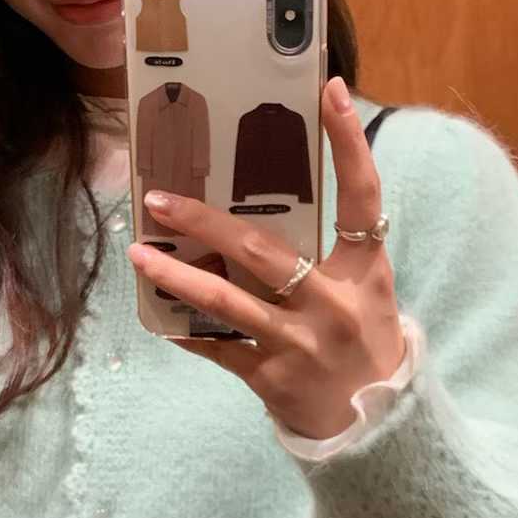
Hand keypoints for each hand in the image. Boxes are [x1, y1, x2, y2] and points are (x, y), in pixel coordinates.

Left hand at [126, 76, 405, 438]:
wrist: (378, 427)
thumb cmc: (365, 342)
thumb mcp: (366, 290)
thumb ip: (329, 248)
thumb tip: (268, 197)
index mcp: (365, 272)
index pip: (362, 195)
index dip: (350, 142)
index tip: (330, 90)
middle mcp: (332, 304)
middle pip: (262, 250)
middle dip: (205, 221)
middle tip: (159, 198)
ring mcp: (299, 344)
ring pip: (226, 301)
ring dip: (176, 275)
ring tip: (138, 254)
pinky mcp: (270, 378)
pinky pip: (217, 348)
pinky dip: (185, 330)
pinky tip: (155, 313)